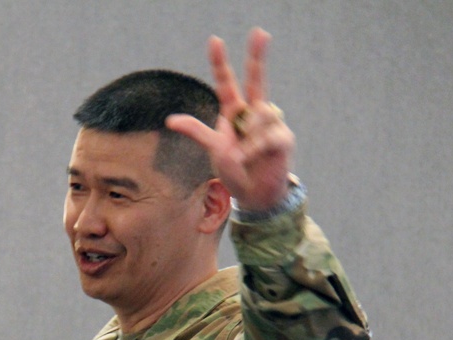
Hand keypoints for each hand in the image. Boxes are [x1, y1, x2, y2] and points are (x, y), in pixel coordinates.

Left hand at [166, 28, 293, 211]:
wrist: (254, 194)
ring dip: (249, 137)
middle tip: (260, 32)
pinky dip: (255, 149)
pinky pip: (268, 136)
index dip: (220, 63)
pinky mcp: (282, 138)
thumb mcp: (213, 148)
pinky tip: (251, 159)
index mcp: (234, 112)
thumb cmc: (234, 169)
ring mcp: (270, 123)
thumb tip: (170, 120)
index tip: (214, 40)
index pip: (226, 83)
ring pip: (262, 113)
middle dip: (258, 56)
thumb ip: (196, 131)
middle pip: (256, 79)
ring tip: (243, 156)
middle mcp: (253, 112)